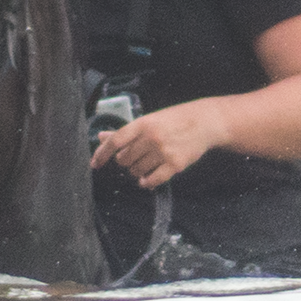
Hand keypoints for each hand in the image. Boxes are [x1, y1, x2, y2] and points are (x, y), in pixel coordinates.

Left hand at [92, 103, 213, 188]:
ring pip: (136, 171)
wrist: (206, 122)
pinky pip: (153, 180)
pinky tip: (148, 179)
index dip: (102, 153)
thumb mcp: (150, 119)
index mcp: (144, 124)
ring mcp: (163, 152)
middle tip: (136, 157)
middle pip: (124, 160)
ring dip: (137, 171)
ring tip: (147, 164)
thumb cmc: (176, 119)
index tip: (95, 163)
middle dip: (126, 162)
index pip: (115, 141)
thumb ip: (126, 131)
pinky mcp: (175, 164)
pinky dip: (147, 182)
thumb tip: (102, 136)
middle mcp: (151, 138)